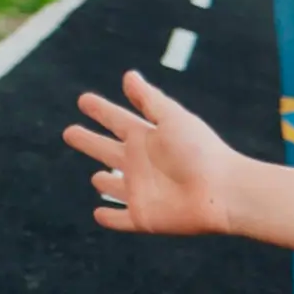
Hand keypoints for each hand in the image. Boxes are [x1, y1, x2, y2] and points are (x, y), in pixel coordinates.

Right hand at [62, 70, 242, 234]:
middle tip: (70, 132)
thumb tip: (129, 75)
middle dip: (89, 141)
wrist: (223, 192)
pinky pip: (120, 219)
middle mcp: (141, 164)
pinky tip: (98, 215)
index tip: (84, 100)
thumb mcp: (173, 119)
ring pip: (114, 186)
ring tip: (96, 178)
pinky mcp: (143, 217)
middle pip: (107, 150)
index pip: (116, 120)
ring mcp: (140, 191)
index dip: (100, 110)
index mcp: (147, 138)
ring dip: (103, 183)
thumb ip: (149, 99)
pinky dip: (109, 218)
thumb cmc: (201, 152)